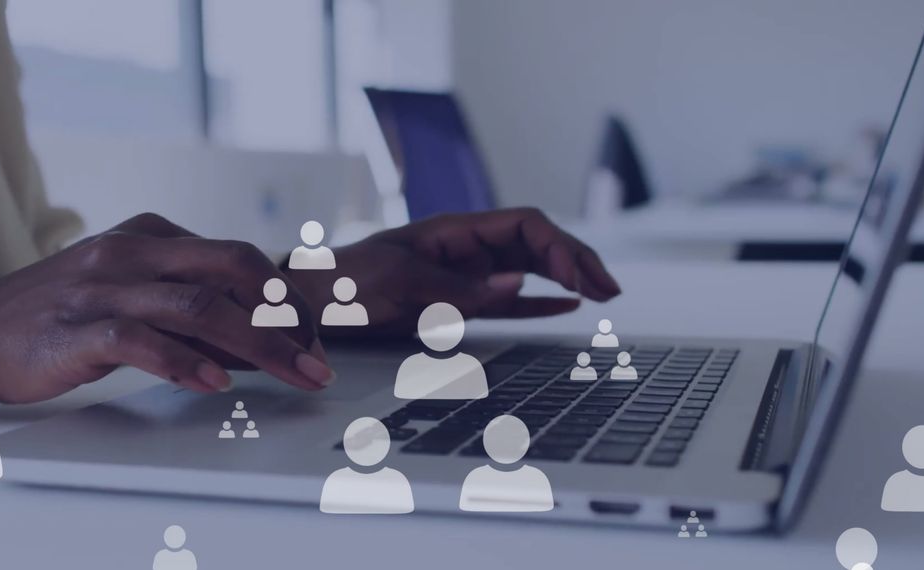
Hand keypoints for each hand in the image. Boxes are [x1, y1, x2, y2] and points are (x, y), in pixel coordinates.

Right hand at [0, 214, 332, 403]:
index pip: (241, 257)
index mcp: (153, 234)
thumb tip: (263, 337)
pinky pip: (142, 341)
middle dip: (287, 317)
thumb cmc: (66, 313)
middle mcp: (134, 252)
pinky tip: (216, 382)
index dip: (286, 299)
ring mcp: (105, 288)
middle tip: (317, 360)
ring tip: (295, 373)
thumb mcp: (134, 288)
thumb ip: (190, 299)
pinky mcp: (78, 329)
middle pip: (234, 270)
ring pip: (200, 305)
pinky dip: (186, 362)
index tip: (313, 338)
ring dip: (259, 345)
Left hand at [288, 208, 620, 335]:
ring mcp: (465, 275)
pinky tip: (567, 307)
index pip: (525, 225)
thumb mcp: (400, 281)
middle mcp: (467, 248)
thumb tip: (519, 283)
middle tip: (611, 288)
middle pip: (537, 244)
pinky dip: (539, 302)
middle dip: (577, 261)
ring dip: (567, 280)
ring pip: (530, 271)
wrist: (312, 302)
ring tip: (603, 295)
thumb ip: (458, 286)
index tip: (580, 278)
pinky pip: (509, 300)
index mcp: (457, 230)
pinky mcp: (457, 303)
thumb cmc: (348, 281)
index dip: (560, 246)